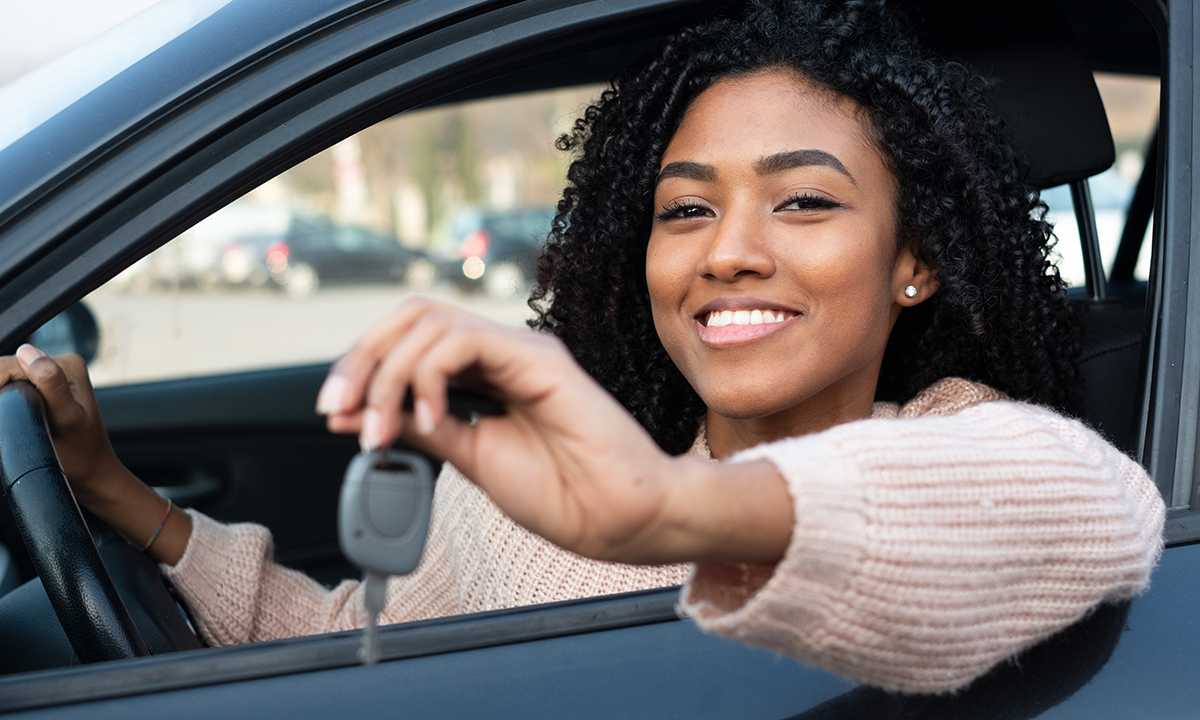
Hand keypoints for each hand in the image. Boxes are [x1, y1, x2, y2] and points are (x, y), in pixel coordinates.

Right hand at [0, 345, 190, 563]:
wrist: (91, 475)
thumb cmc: (80, 454)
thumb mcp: (65, 418)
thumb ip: (50, 383)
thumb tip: (28, 352)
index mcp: (67, 364)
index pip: (9, 364)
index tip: (4, 414)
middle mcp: (61, 364)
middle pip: (6, 371)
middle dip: (1, 394)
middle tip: (11, 422)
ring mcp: (52, 376)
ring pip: (6, 381)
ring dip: (3, 400)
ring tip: (15, 422)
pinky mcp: (44, 390)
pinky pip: (13, 390)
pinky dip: (7, 402)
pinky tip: (15, 418)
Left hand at [317, 298, 793, 564]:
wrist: (619, 518)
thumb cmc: (564, 493)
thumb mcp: (472, 457)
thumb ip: (425, 427)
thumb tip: (362, 414)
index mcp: (487, 374)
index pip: (410, 341)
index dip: (364, 368)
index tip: (337, 414)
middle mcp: (502, 353)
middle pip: (412, 316)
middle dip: (362, 359)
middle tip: (340, 409)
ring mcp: (521, 350)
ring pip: (429, 321)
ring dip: (388, 373)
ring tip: (385, 427)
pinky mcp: (539, 358)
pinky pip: (463, 340)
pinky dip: (427, 373)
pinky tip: (427, 413)